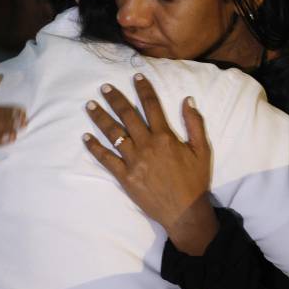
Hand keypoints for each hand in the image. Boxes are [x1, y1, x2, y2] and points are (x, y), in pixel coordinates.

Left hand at [82, 74, 218, 254]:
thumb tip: (187, 99)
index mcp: (165, 136)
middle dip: (115, 99)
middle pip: (127, 115)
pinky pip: (106, 159)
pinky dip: (95, 147)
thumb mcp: (202, 150)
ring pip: (113, 134)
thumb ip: (195, 123)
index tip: (136, 77)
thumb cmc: (195, 180)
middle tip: (104, 87)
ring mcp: (133, 161)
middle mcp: (146, 145)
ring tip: (90, 105)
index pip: (151, 105)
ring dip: (100, 118)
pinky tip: (86, 137)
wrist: (185, 211)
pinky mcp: (125, 177)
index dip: (143, 89)